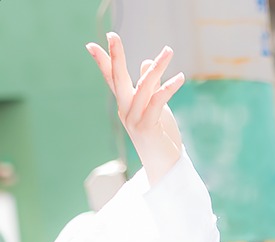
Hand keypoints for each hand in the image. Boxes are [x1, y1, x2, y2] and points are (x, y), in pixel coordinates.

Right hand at [86, 33, 183, 185]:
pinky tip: (180, 78)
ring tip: (168, 51)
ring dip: (156, 68)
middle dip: (116, 57)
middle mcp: (126, 111)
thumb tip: (147, 63)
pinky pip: (156, 102)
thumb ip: (151, 87)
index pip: (113, 80)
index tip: (91, 44)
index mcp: (126, 105)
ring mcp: (134, 121)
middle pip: (118, 80)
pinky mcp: (146, 129)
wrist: (167, 169)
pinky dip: (168, 88)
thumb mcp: (157, 108)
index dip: (104, 62)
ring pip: (143, 87)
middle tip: (112, 35)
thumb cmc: (162, 138)